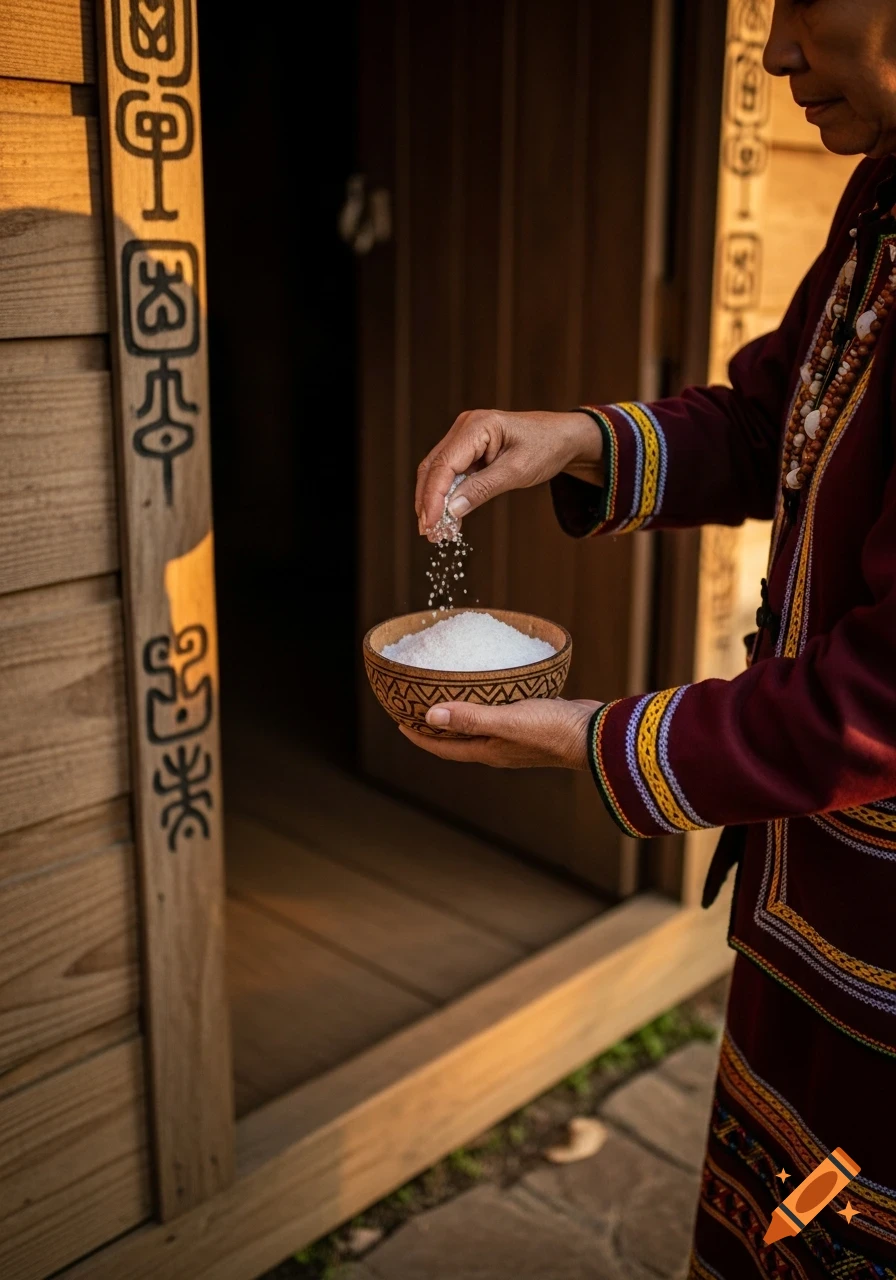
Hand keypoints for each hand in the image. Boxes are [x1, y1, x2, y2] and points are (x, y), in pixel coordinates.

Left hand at [397, 697, 602, 769]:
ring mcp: (517, 738)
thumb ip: (470, 718)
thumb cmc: (552, 730)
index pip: (444, 747)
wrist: (596, 734)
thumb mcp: (508, 720)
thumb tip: (429, 715)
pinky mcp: (534, 724)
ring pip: (480, 726)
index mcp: (489, 751)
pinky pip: (501, 713)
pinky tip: (492, 685)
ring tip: (448, 693)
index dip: (419, 736)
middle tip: (417, 705)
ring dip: (462, 713)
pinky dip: (488, 702)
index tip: (399, 721)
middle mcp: (499, 748)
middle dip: (436, 725)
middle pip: (458, 738)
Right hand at [415, 409, 603, 539]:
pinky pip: (451, 473)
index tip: (430, 525)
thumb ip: (482, 489)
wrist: (563, 437)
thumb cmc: (545, 447)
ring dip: (434, 501)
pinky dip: (447, 496)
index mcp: (477, 425)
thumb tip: (452, 510)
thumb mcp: (516, 472)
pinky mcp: (468, 448)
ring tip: (437, 530)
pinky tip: (449, 517)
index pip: (444, 465)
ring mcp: (464, 436)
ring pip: (437, 472)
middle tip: (429, 533)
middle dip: (428, 502)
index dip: (433, 497)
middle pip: (433, 467)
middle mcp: (465, 427)